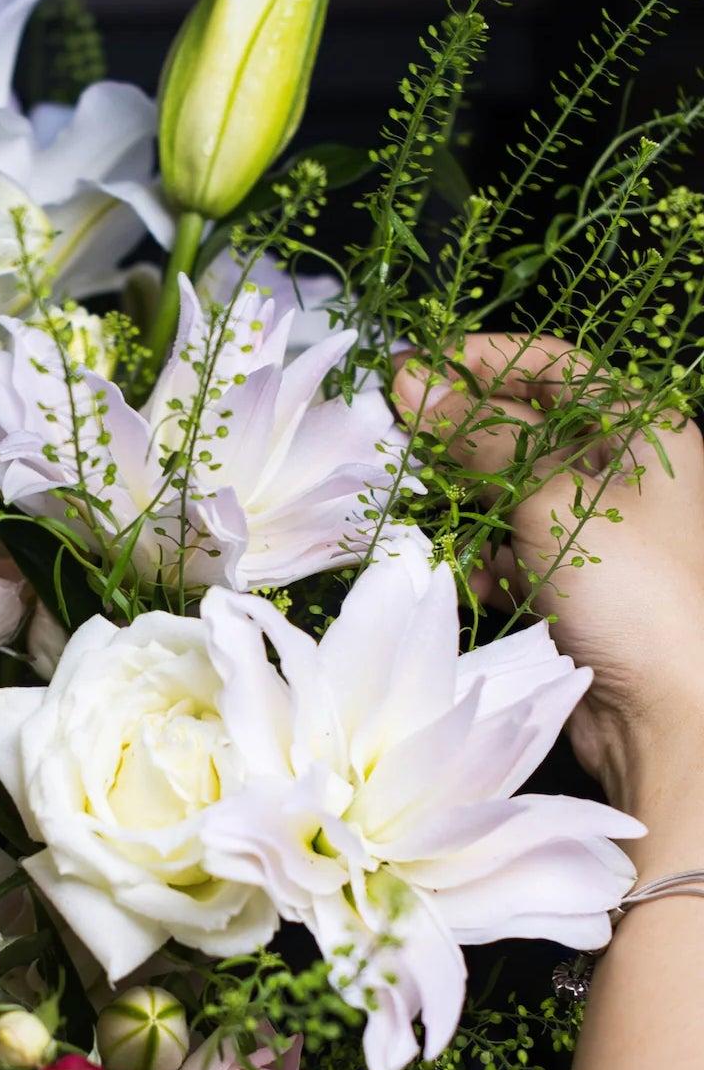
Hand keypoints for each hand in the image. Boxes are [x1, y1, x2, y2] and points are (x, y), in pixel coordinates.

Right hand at [392, 336, 703, 808]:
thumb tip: (412, 381)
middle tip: (400, 439)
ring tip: (435, 515)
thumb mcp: (549, 495)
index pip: (550, 365)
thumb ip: (477, 437)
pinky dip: (491, 562)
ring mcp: (601, 532)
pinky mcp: (578, 585)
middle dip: (462, 438)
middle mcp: (626, 472)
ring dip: (471, 507)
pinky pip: (517, 553)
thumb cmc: (632, 589)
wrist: (668, 709)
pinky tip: (480, 579)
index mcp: (642, 429)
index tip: (409, 368)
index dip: (478, 360)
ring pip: (512, 495)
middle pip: (525, 430)